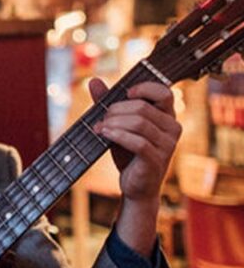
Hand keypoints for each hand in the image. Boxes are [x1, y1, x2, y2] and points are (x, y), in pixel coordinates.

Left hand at [90, 78, 180, 202]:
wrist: (135, 187)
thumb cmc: (129, 155)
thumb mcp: (119, 127)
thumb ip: (109, 104)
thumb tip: (94, 80)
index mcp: (168, 116)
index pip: (164, 92)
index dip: (144, 88)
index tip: (125, 93)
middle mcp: (172, 128)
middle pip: (143, 108)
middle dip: (117, 110)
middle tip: (102, 117)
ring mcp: (167, 145)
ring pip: (139, 123)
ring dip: (114, 123)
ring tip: (100, 127)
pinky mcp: (156, 160)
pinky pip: (138, 142)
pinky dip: (118, 135)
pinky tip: (105, 134)